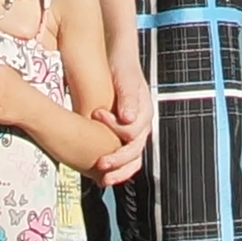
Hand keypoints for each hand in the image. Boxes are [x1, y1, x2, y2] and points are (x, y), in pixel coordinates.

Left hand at [94, 38, 152, 184]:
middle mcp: (141, 126)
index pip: (133, 131)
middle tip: (101, 165)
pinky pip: (121, 156)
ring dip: (118, 171)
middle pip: (135, 152)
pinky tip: (99, 174)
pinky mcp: (120, 135)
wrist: (116, 59)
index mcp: (145, 112)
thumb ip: (128, 96)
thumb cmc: (121, 64)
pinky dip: (114, 167)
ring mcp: (132, 133)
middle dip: (119, 162)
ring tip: (103, 181)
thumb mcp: (125, 76)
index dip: (115, 127)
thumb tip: (129, 119)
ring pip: (131, 160)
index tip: (96, 114)